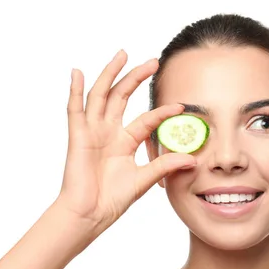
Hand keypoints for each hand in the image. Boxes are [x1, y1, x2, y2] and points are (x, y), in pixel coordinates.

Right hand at [54, 50, 195, 229]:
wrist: (90, 214)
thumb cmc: (112, 200)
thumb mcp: (145, 178)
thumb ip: (165, 165)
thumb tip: (193, 158)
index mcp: (125, 142)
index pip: (146, 119)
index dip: (163, 112)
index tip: (182, 106)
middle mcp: (109, 132)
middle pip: (122, 97)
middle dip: (136, 77)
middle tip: (153, 61)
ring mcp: (92, 132)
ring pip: (101, 95)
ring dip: (111, 74)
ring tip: (122, 54)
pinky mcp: (78, 136)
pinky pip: (75, 109)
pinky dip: (75, 90)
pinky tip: (77, 72)